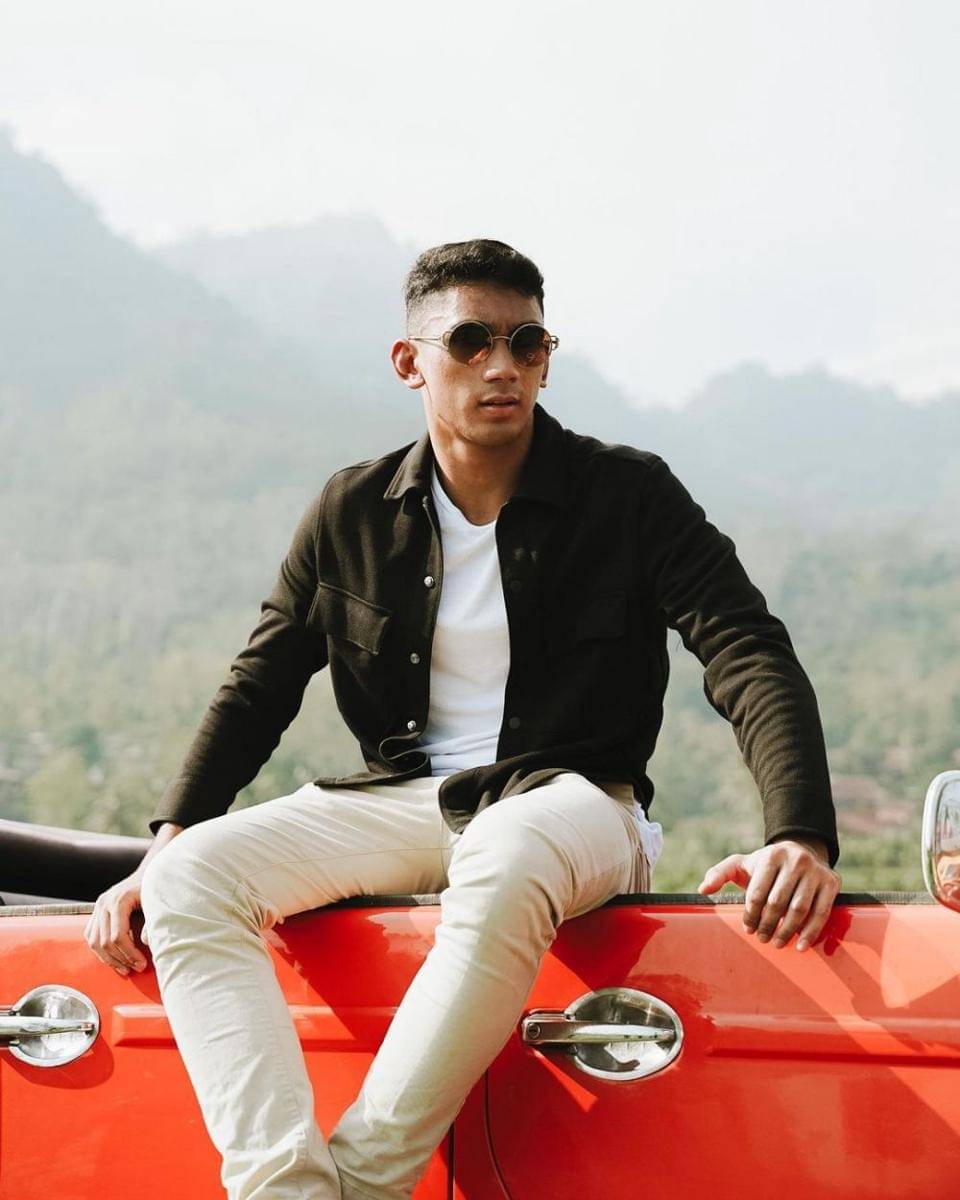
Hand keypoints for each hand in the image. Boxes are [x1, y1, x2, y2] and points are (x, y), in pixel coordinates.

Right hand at [84, 871, 150, 975]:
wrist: (150, 870)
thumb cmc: (155, 887)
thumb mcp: (156, 903)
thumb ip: (152, 923)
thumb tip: (147, 943)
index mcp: (119, 900)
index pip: (117, 936)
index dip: (129, 954)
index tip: (142, 964)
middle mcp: (104, 903)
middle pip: (104, 941)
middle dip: (120, 959)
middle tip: (136, 968)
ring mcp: (98, 907)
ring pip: (94, 941)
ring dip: (108, 959)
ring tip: (125, 968)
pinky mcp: (96, 911)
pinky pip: (91, 936)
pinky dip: (100, 950)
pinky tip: (114, 958)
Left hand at [697, 838, 840, 951]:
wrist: (803, 851)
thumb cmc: (767, 864)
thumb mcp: (742, 863)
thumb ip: (720, 873)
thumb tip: (703, 889)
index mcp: (771, 856)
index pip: (757, 892)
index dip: (750, 914)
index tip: (747, 929)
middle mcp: (795, 860)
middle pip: (777, 902)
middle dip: (767, 925)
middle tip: (761, 939)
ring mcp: (815, 871)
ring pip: (799, 909)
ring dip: (787, 931)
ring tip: (776, 943)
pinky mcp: (832, 882)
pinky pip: (821, 912)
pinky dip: (810, 932)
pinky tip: (800, 946)